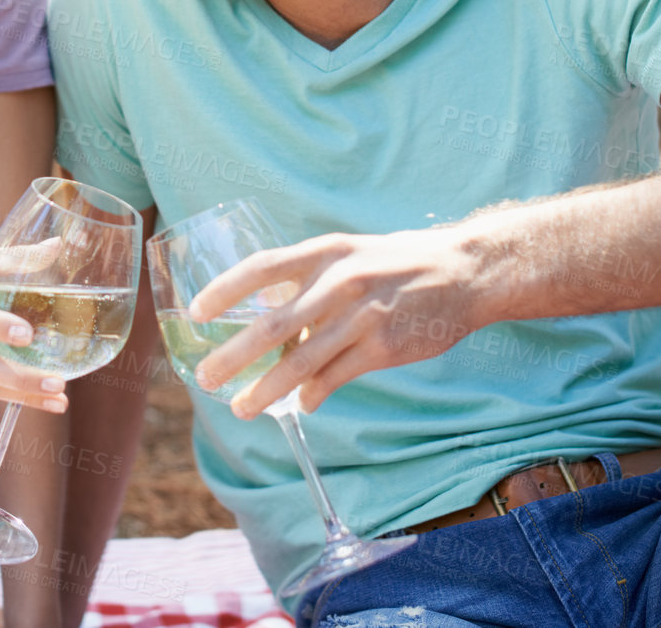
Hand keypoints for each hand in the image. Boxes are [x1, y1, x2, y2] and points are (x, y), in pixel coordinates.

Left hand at [190, 226, 485, 417]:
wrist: (465, 272)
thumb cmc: (399, 263)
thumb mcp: (350, 253)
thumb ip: (310, 278)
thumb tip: (267, 313)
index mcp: (326, 252)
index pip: (262, 267)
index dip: (226, 290)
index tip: (196, 312)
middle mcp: (340, 281)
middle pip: (273, 324)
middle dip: (233, 355)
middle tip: (204, 378)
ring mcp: (363, 316)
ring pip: (302, 361)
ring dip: (266, 389)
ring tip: (241, 408)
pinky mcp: (384, 347)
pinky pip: (336, 376)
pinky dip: (313, 394)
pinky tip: (302, 405)